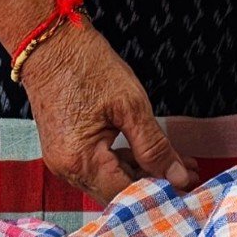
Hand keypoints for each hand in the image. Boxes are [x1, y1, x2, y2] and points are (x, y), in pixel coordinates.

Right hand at [22, 21, 198, 203]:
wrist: (47, 42)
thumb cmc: (87, 66)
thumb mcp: (130, 106)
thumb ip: (155, 147)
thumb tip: (177, 177)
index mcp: (82, 162)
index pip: (128, 194)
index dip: (161, 193)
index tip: (189, 185)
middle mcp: (68, 171)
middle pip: (118, 194)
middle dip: (155, 185)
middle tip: (189, 173)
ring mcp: (63, 163)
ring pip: (110, 183)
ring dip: (142, 175)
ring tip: (176, 163)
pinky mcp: (64, 153)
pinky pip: (98, 169)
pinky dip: (123, 165)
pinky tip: (148, 155)